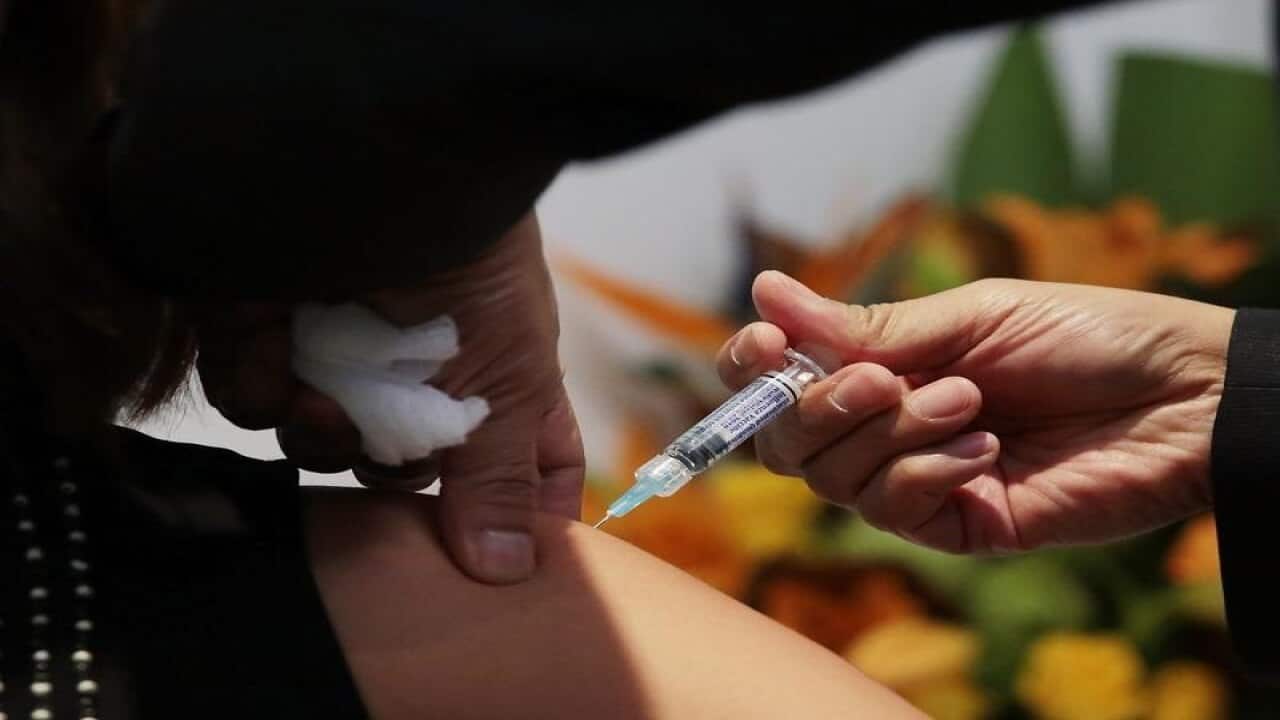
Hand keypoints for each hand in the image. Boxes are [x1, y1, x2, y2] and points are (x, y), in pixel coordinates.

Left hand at [195, 213, 583, 582]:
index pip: (528, 456)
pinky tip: (283, 357)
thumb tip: (508, 575)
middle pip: (407, 466)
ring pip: (323, 442)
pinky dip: (264, 389)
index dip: (526, 508)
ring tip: (328, 401)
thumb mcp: (508, 375)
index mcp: (498, 371)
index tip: (516, 560)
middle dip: (397, 474)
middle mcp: (421, 365)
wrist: (373, 162)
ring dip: (324, 434)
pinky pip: (255, 399)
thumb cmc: (471, 260)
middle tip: (400, 456)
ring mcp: (343, 347)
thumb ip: (499, 478)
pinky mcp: (266, 328)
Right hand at [717, 271, 1232, 553]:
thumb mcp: (969, 316)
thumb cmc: (1084, 335)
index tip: (768, 344)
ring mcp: (918, 480)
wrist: (1183, 393)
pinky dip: (927, 472)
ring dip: (892, 433)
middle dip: (820, 407)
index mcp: (884, 365)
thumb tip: (765, 291)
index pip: (781, 382)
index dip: (754, 369)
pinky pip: (894, 510)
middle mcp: (886, 427)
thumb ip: (867, 326)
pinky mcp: (957, 525)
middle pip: (789, 441)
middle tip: (886, 379)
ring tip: (970, 400)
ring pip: (835, 477)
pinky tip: (989, 449)